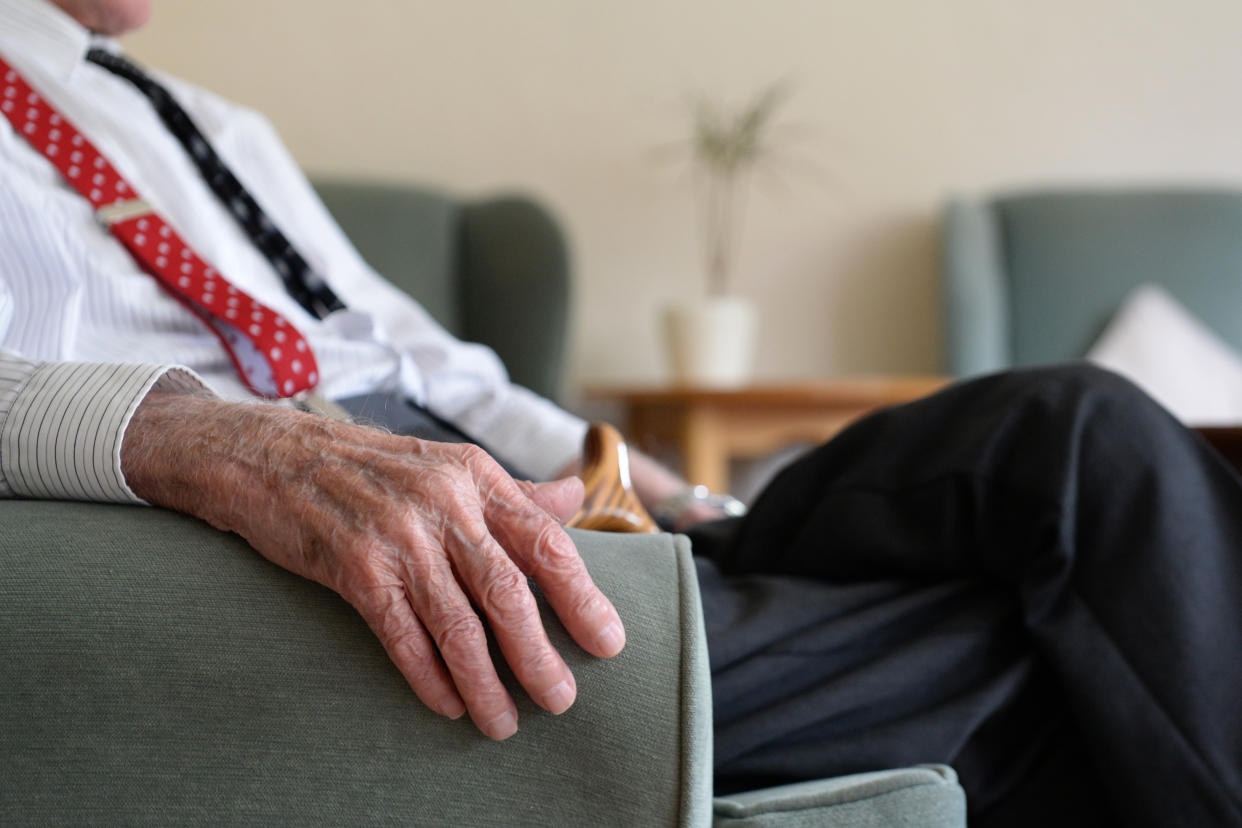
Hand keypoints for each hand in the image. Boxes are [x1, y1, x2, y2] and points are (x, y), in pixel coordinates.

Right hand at [121, 391, 625, 739]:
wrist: (269, 454)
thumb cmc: (366, 465)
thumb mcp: (446, 464)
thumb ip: (512, 492)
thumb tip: (574, 502)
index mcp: (474, 475)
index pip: (545, 540)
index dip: (582, 595)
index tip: (609, 641)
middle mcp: (442, 502)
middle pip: (509, 590)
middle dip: (540, 653)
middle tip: (562, 699)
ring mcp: (397, 535)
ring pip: (458, 623)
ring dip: (486, 681)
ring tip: (504, 722)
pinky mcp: (354, 566)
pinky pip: (403, 634)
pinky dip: (428, 676)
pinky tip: (449, 705)